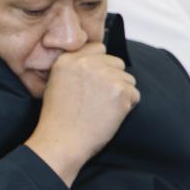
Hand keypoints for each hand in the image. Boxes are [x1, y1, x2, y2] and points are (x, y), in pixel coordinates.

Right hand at [24, 42, 139, 185]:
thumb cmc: (58, 119)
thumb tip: (98, 62)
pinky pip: (135, 95)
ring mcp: (105, 75)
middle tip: (98, 100)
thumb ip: (75, 68)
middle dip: (113, 79)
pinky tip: (109, 116)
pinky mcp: (120, 91)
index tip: (94, 83)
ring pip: (128, 79)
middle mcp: (86, 63)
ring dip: (120, 94)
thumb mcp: (55, 84)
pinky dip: (127, 107)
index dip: (100, 66)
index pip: (98, 48)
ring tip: (101, 110)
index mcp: (68, 59)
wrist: (62, 141)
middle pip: (117, 63)